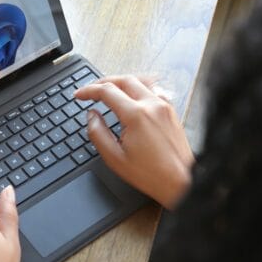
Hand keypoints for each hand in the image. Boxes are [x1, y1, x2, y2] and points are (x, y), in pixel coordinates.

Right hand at [74, 75, 193, 209]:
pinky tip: (134, 96)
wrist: (181, 182)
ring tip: (110, 89)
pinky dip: (139, 87)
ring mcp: (164, 106)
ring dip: (122, 82)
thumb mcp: (115, 158)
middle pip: (124, 79)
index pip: (107, 91)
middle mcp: (152, 105)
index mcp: (136, 115)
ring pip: (140, 81)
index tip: (79, 95)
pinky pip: (153, 89)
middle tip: (91, 90)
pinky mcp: (171, 111)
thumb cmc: (151, 174)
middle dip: (103, 82)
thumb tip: (91, 116)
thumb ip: (98, 133)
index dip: (89, 90)